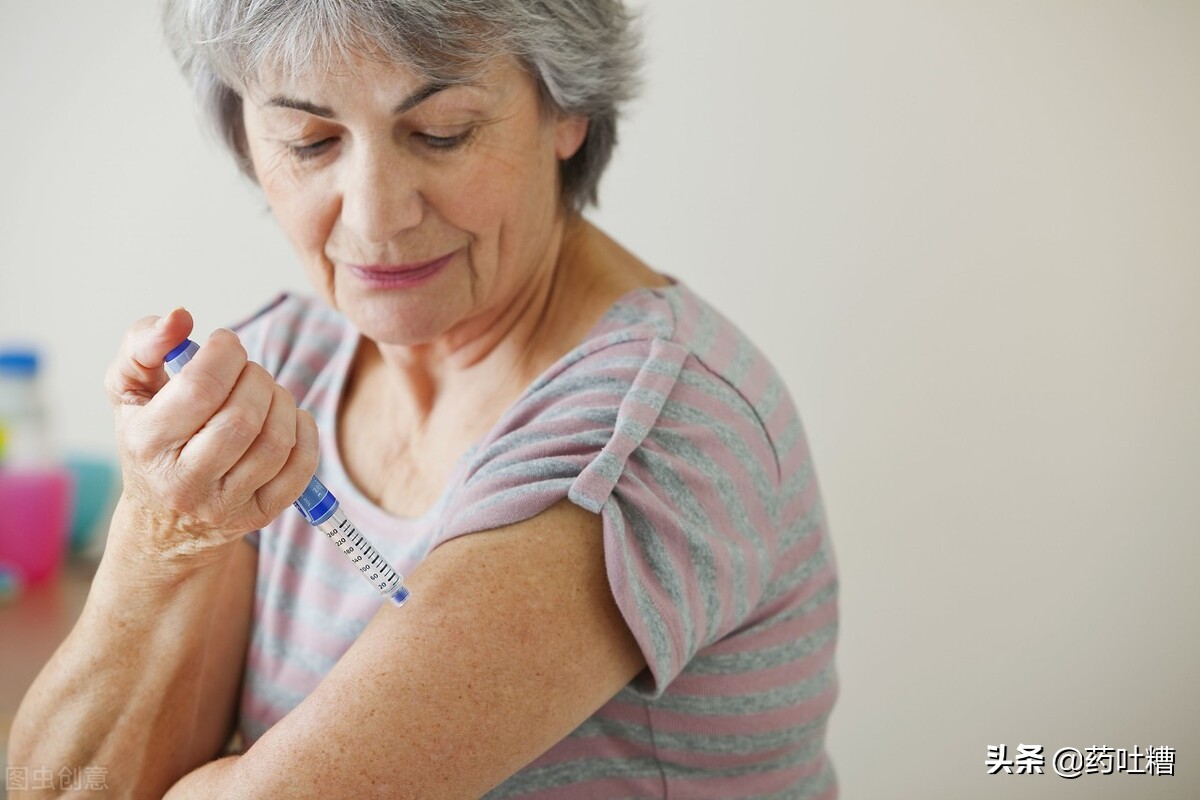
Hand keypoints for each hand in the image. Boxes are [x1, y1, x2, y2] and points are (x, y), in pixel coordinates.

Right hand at [105, 308, 318, 564]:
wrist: (162, 521)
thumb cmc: (151, 439)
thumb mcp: (129, 389)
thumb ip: (143, 344)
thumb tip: (180, 317)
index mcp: (147, 443)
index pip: (201, 389)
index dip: (225, 353)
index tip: (225, 343)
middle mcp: (183, 482)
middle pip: (243, 417)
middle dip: (256, 378)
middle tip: (247, 370)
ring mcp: (224, 505)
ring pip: (276, 442)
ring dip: (282, 402)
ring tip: (266, 393)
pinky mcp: (259, 517)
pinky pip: (300, 470)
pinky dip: (305, 433)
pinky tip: (289, 420)